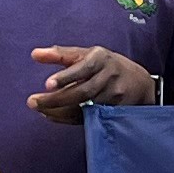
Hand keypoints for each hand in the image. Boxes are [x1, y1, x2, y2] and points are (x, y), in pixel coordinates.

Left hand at [28, 43, 152, 117]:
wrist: (140, 82)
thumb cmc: (107, 65)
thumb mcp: (86, 54)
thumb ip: (60, 54)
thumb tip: (34, 54)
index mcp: (100, 58)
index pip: (83, 68)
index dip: (66, 77)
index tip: (47, 84)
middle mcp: (109, 77)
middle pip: (82, 92)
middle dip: (56, 99)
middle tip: (33, 102)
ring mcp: (113, 96)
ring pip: (84, 108)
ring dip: (59, 111)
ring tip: (40, 110)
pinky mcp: (114, 111)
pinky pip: (88, 118)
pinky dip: (68, 119)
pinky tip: (53, 116)